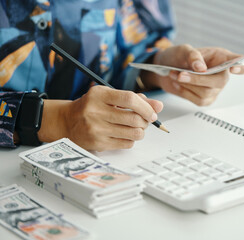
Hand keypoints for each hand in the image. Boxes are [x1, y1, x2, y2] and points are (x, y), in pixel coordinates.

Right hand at [37, 86, 162, 150]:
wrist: (67, 122)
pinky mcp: (98, 143)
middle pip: (134, 118)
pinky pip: (127, 144)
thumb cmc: (92, 107)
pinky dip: (131, 140)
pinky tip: (125, 134)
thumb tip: (159, 106)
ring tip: (136, 128)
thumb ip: (135, 99)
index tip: (152, 113)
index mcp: (99, 95)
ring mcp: (96, 129)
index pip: (129, 99)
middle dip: (146, 121)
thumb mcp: (110, 97)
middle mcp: (95, 111)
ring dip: (141, 131)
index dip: (146, 107)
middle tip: (145, 121)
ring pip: (133, 133)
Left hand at [142, 44, 243, 105]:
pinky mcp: (206, 99)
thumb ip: (193, 56)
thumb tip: (201, 68)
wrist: (167, 68)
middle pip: (220, 81)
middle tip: (180, 74)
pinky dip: (185, 92)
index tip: (233, 69)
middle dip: (198, 79)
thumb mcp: (184, 50)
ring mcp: (216, 89)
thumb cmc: (179, 57)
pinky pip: (198, 100)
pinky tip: (178, 83)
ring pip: (207, 92)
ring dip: (187, 84)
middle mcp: (223, 74)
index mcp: (223, 58)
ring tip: (174, 74)